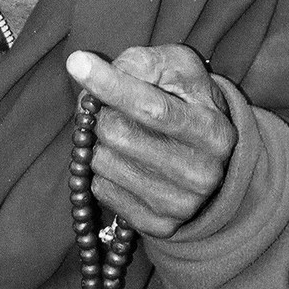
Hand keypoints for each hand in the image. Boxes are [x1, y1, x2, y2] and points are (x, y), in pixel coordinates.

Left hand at [66, 45, 236, 237]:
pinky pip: (101, 189)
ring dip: (99, 141)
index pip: (152, 108)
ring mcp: (180, 204)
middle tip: (109, 106)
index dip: (111, 85)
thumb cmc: (186, 99)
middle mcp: (201, 173)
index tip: (76, 62)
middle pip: (118, 134)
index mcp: (211, 130)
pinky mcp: (157, 226)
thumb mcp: (177, 68)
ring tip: (121, 133)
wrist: (207, 156)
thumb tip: (100, 70)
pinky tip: (123, 160)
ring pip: (102, 162)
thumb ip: (144, 62)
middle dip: (103, 112)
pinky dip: (102, 169)